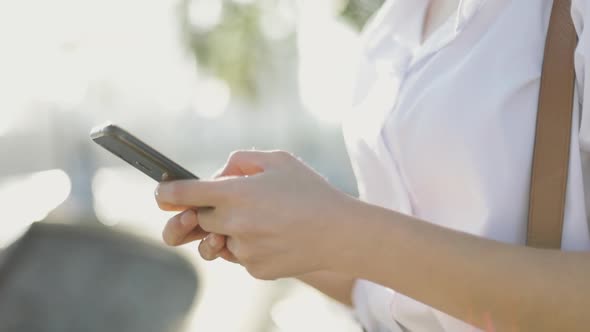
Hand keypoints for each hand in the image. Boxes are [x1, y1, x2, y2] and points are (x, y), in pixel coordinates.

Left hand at [155, 150, 355, 279]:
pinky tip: (274, 236)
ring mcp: (244, 250)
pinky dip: (249, 246)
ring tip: (259, 221)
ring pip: (218, 241)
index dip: (167, 193)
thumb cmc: (310, 191)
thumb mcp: (278, 160)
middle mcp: (234, 224)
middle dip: (205, 212)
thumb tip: (217, 175)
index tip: (160, 194)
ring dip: (227, 231)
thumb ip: (240, 160)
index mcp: (236, 194)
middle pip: (198, 220)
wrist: (340, 233)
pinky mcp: (255, 269)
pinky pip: (239, 257)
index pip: (185, 194)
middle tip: (226, 206)